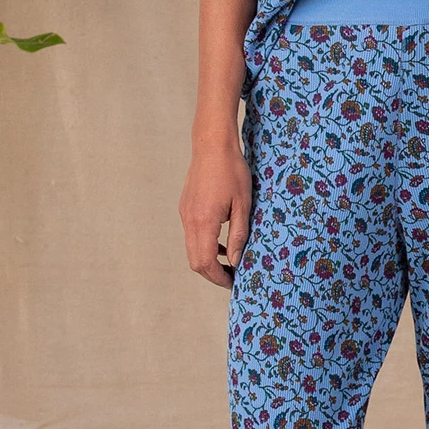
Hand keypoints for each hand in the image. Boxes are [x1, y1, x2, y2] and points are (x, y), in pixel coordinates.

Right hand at [181, 133, 251, 287]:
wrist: (212, 145)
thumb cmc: (232, 170)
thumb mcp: (243, 204)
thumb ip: (239, 235)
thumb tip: (236, 261)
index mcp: (204, 221)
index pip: (206, 262)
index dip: (219, 277)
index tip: (234, 283)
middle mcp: (190, 220)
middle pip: (195, 261)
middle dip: (213, 274)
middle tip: (233, 278)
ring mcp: (185, 214)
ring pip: (191, 249)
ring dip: (208, 260)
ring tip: (230, 262)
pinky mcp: (185, 208)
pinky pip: (192, 235)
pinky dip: (204, 245)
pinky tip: (222, 242)